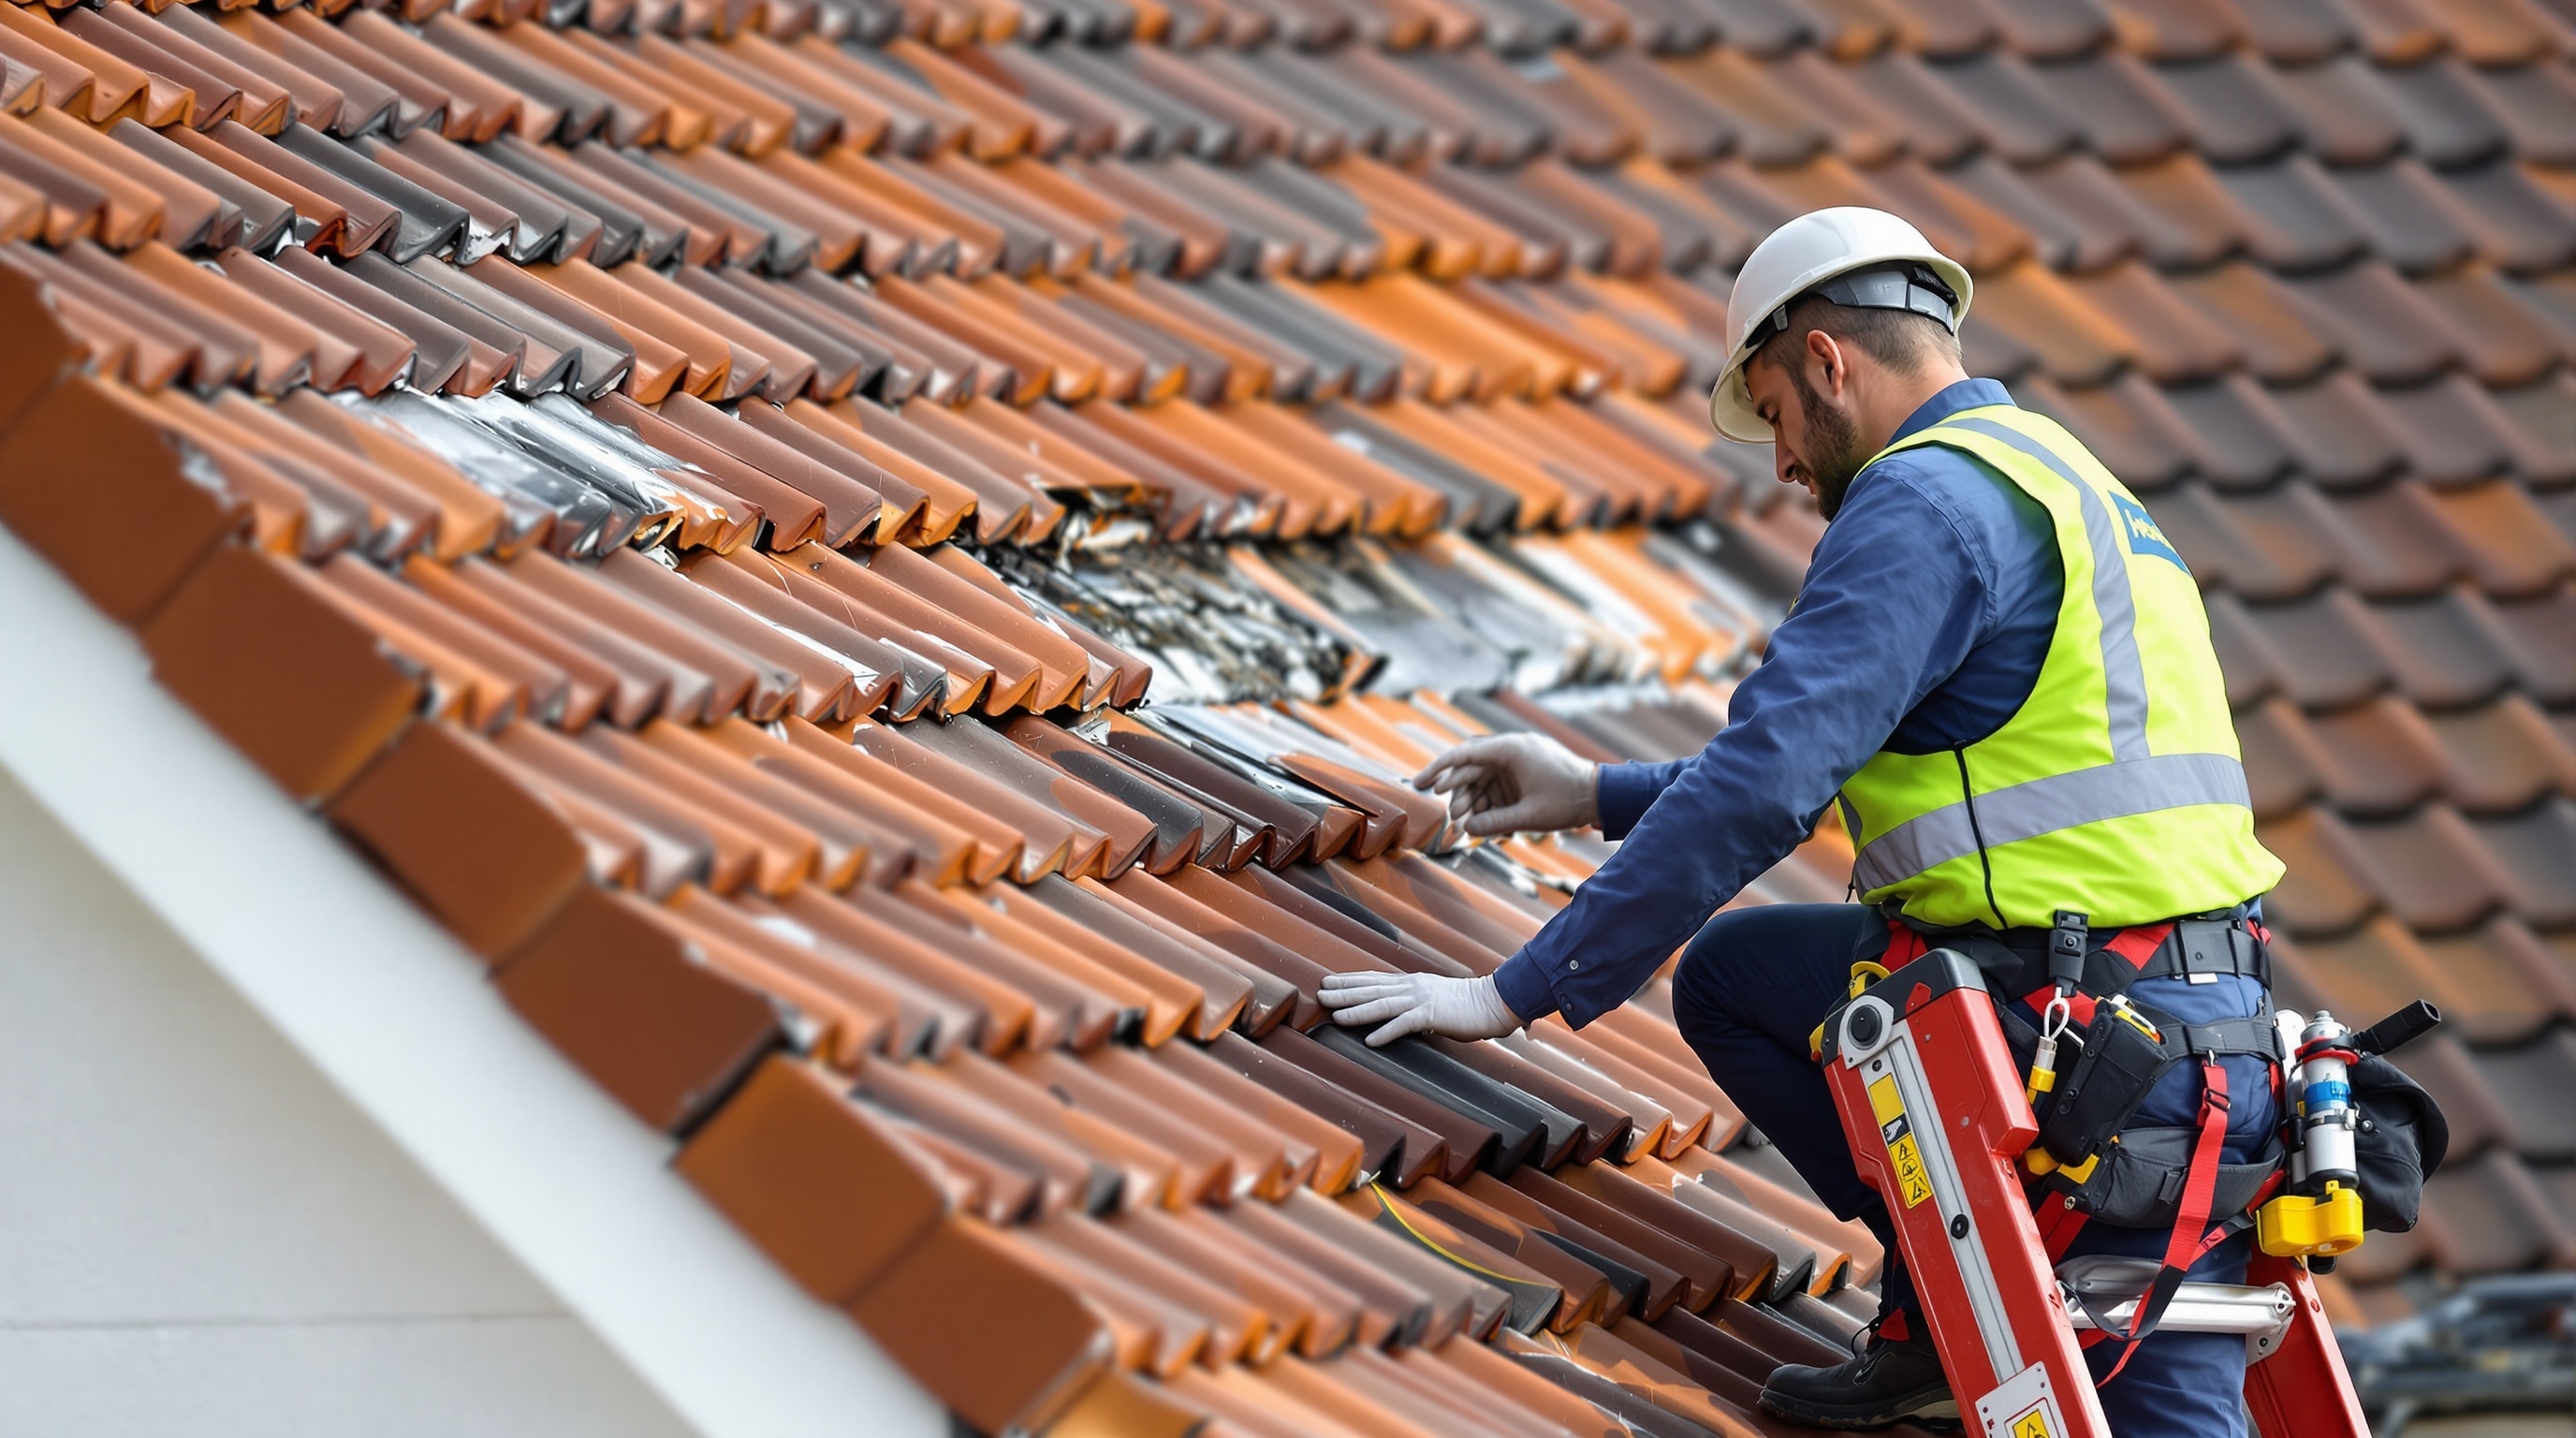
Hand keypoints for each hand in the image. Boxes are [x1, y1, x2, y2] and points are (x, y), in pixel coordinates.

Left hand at [1320, 970, 1522, 1046]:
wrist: (1493, 1001)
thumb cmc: (1467, 1004)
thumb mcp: (1436, 999)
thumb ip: (1417, 1005)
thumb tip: (1402, 1015)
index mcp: (1412, 983)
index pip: (1374, 980)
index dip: (1350, 980)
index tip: (1329, 981)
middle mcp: (1412, 987)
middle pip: (1371, 989)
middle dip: (1344, 992)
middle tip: (1320, 993)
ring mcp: (1421, 1000)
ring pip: (1381, 1004)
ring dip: (1357, 1011)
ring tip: (1335, 1016)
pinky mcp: (1432, 1015)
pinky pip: (1404, 1024)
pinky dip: (1386, 1032)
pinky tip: (1370, 1040)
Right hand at [1414, 733, 1598, 836]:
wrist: (1600, 795)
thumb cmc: (1568, 800)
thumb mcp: (1529, 816)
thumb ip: (1495, 823)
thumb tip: (1466, 829)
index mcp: (1511, 749)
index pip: (1464, 754)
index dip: (1437, 769)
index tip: (1418, 784)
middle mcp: (1510, 750)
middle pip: (1471, 768)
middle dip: (1456, 792)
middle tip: (1449, 814)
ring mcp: (1516, 762)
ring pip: (1482, 779)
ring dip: (1471, 801)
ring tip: (1464, 823)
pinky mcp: (1522, 774)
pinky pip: (1496, 786)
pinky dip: (1487, 803)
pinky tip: (1480, 822)